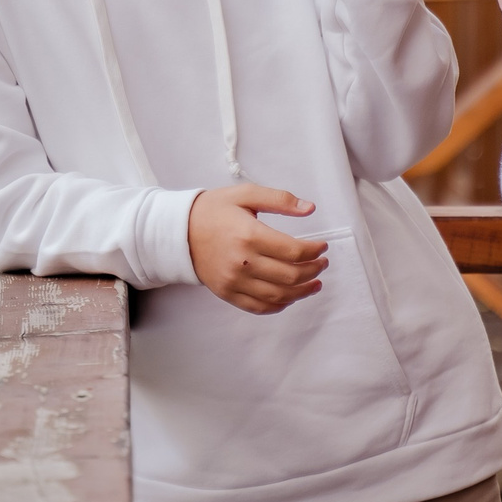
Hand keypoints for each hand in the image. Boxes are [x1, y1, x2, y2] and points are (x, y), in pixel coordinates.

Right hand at [189, 184, 326, 313]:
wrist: (179, 231)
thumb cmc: (213, 210)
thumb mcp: (246, 194)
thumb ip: (280, 200)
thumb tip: (309, 208)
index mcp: (249, 235)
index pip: (294, 251)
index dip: (315, 251)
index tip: (322, 247)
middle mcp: (243, 262)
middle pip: (290, 275)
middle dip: (313, 270)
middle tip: (321, 264)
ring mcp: (234, 281)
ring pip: (279, 295)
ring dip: (302, 291)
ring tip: (314, 283)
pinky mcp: (227, 293)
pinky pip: (259, 307)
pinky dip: (280, 305)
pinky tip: (290, 296)